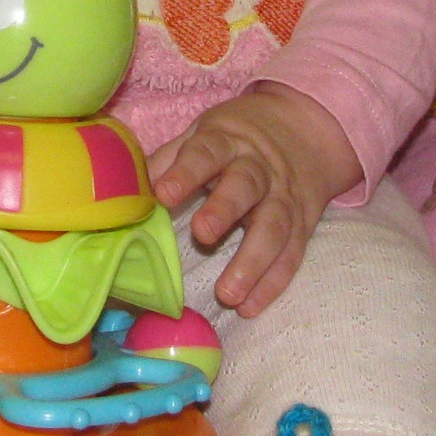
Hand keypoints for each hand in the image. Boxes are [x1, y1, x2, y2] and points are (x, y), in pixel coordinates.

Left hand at [148, 83, 362, 315]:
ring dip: (252, 262)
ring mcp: (284, 197)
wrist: (305, 128)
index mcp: (227, 141)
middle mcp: (259, 168)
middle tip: (203, 234)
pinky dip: (273, 283)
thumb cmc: (237, 138)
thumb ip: (171, 158)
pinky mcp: (303, 224)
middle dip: (225, 209)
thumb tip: (131, 187)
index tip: (163, 194)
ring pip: (273, 228)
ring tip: (227, 294)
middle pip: (246, 186)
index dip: (185, 172)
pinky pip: (291, 254)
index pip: (206, 152)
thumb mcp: (205, 132)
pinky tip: (250, 307)